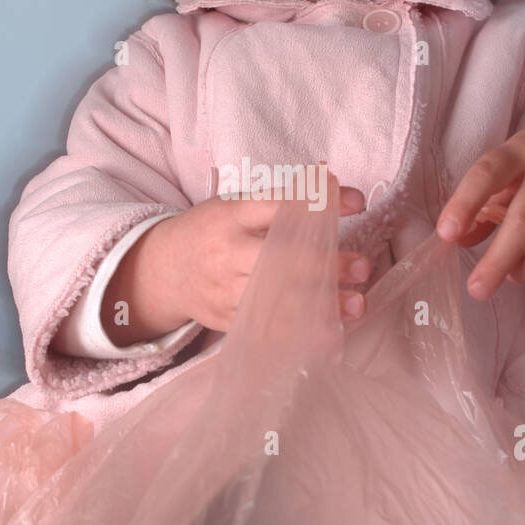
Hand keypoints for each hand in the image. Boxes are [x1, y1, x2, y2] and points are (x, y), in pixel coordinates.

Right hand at [135, 174, 369, 332]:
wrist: (162, 270)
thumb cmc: (210, 233)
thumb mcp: (235, 207)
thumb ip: (283, 202)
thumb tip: (341, 193)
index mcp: (230, 216)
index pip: (280, 206)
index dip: (321, 204)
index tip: (357, 203)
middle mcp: (226, 253)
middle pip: (280, 259)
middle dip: (325, 264)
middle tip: (362, 266)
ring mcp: (224, 291)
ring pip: (277, 299)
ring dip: (320, 304)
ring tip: (356, 303)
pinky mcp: (225, 320)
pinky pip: (267, 328)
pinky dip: (300, 332)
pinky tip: (329, 330)